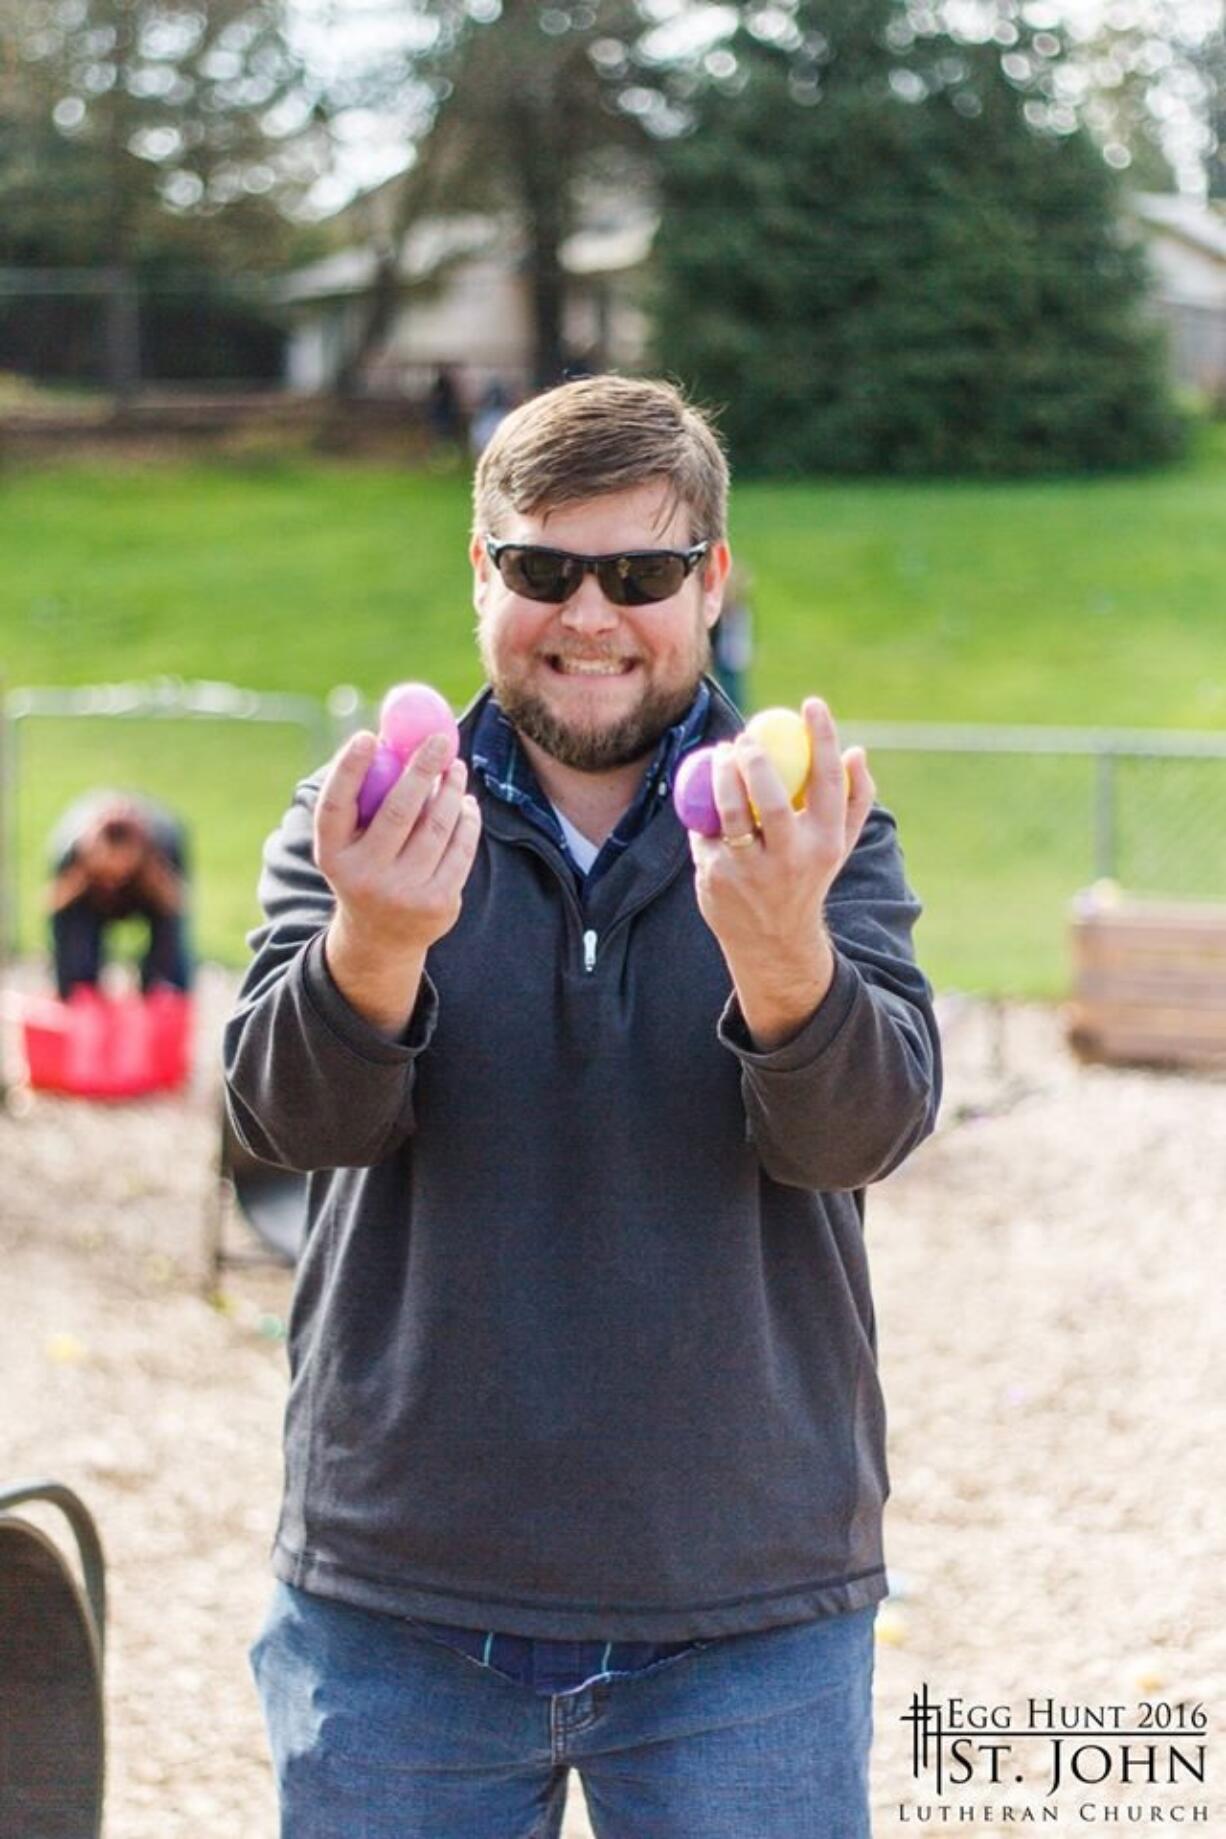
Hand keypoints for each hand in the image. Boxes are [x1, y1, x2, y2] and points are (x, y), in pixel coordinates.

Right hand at [314, 729, 481, 1033]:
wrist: (381, 938)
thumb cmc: (366, 868)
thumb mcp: (350, 843)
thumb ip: (364, 799)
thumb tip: (394, 740)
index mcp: (333, 855)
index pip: (335, 805)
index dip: (348, 769)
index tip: (369, 736)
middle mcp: (364, 876)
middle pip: (398, 811)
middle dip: (422, 769)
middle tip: (440, 740)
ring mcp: (402, 893)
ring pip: (437, 827)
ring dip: (451, 790)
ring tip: (456, 769)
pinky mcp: (437, 902)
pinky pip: (460, 849)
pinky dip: (467, 819)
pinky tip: (466, 803)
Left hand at [688, 698, 874, 1048]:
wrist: (774, 941)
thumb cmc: (808, 876)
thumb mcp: (839, 844)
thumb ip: (855, 798)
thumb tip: (857, 751)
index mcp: (827, 842)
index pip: (827, 781)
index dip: (822, 737)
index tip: (812, 704)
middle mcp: (792, 858)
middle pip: (771, 798)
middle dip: (756, 759)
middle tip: (746, 736)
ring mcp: (751, 871)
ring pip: (731, 812)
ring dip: (722, 775)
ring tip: (722, 754)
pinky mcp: (716, 878)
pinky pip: (706, 830)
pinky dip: (705, 810)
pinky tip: (707, 799)